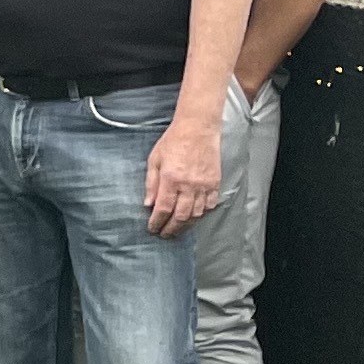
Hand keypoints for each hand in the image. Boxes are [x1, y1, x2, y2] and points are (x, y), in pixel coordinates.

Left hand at [145, 113, 221, 237]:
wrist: (197, 129)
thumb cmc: (173, 142)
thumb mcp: (154, 160)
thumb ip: (151, 183)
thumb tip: (148, 204)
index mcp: (171, 179)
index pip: (163, 208)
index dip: (157, 222)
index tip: (152, 229)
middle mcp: (188, 185)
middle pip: (180, 216)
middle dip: (171, 229)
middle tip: (165, 235)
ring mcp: (204, 185)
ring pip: (196, 214)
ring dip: (186, 225)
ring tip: (178, 230)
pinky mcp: (215, 183)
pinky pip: (210, 205)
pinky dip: (202, 214)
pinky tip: (195, 217)